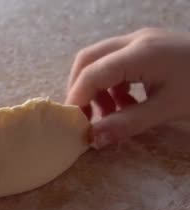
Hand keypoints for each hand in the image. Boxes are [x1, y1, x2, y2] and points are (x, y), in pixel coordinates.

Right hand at [66, 28, 189, 148]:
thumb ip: (126, 124)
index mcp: (140, 53)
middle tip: (84, 118)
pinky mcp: (149, 46)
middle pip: (88, 59)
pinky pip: (116, 60)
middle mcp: (136, 40)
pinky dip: (112, 83)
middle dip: (80, 90)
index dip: (77, 99)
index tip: (73, 125)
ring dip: (96, 87)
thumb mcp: (167, 110)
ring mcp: (143, 40)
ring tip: (110, 113)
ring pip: (100, 59)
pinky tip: (126, 102)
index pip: (92, 73)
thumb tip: (92, 139)